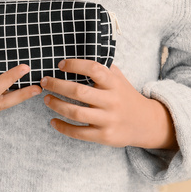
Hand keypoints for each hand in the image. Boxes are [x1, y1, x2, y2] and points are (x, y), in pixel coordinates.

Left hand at [40, 59, 173, 148]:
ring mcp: (108, 119)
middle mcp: (112, 101)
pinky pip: (79, 133)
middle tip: (44, 81)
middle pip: (79, 92)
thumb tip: (76, 55)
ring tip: (47, 99)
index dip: (75, 65)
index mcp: (114, 83)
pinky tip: (53, 121)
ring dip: (57, 105)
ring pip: (76, 112)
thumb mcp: (119, 79)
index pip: (93, 69)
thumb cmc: (125, 96)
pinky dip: (63, 127)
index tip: (60, 64)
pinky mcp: (104, 136)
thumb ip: (102, 69)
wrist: (147, 123)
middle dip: (57, 85)